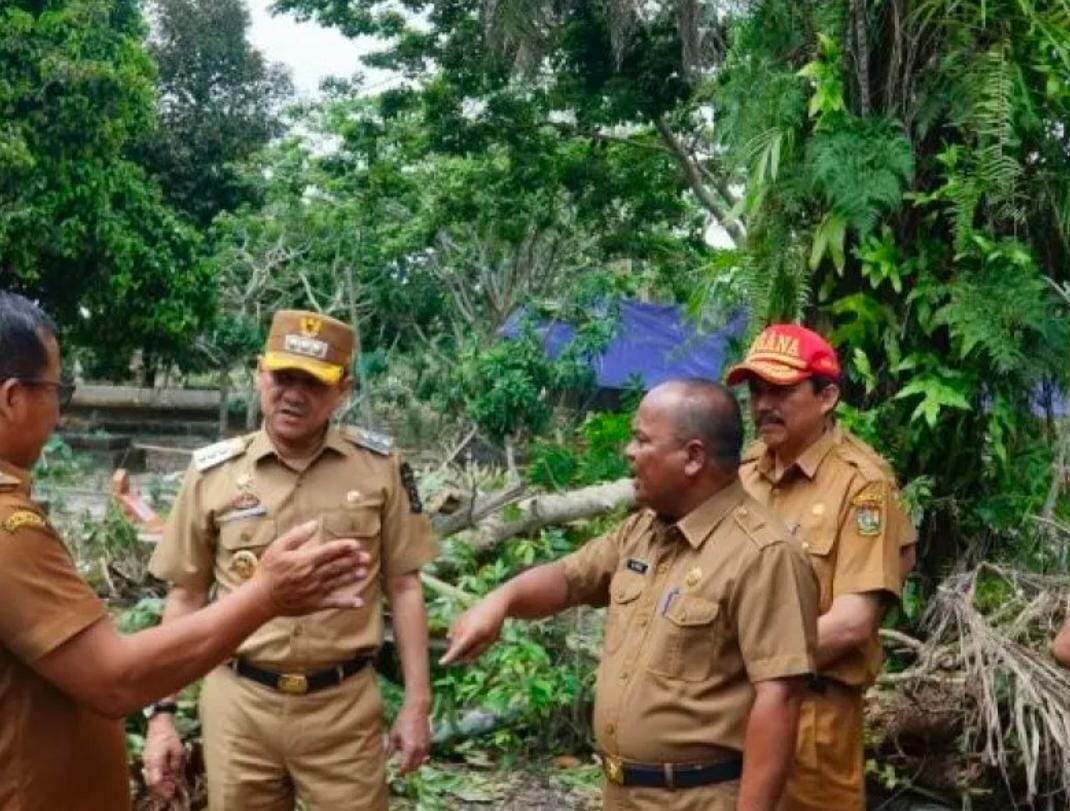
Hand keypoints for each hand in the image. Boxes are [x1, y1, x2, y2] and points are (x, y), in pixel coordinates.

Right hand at [142, 714, 184, 799]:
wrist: (159, 723)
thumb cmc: (169, 735)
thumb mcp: (177, 749)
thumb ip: (176, 764)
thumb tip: (176, 776)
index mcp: (154, 762)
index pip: (155, 782)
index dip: (162, 790)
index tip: (171, 793)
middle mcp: (148, 763)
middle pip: (151, 782)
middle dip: (161, 790)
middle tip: (171, 793)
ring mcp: (147, 761)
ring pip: (151, 778)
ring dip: (160, 784)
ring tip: (171, 787)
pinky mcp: (148, 759)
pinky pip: (152, 772)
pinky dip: (159, 777)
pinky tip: (167, 777)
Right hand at [255, 520, 370, 615]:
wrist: (261, 599)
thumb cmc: (268, 571)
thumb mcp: (278, 548)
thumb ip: (297, 535)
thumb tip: (314, 524)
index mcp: (306, 560)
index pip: (329, 551)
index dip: (344, 547)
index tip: (355, 544)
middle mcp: (314, 575)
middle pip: (337, 566)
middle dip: (353, 561)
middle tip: (366, 557)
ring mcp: (316, 591)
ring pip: (338, 582)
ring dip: (352, 577)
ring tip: (364, 572)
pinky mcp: (314, 604)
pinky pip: (333, 603)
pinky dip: (347, 603)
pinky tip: (359, 602)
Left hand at [387, 702, 430, 775]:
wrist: (417, 709)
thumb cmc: (403, 720)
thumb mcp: (394, 734)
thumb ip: (391, 749)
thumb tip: (386, 759)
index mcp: (410, 749)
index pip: (405, 767)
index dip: (400, 772)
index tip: (395, 774)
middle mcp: (420, 750)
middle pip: (414, 767)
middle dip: (407, 770)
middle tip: (400, 770)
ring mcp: (426, 746)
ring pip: (420, 762)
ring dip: (413, 765)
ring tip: (405, 763)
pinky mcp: (429, 743)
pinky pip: (424, 755)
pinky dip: (418, 758)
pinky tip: (412, 755)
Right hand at [439, 594, 507, 664]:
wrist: (492, 605)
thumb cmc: (493, 625)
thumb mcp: (489, 641)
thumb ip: (477, 651)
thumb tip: (464, 660)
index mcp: (471, 634)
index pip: (458, 648)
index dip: (449, 656)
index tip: (441, 663)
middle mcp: (462, 628)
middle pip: (455, 646)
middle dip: (461, 650)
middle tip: (477, 644)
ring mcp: (458, 622)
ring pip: (454, 640)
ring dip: (461, 642)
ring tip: (476, 633)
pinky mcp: (456, 619)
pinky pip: (454, 633)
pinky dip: (459, 635)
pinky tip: (469, 630)